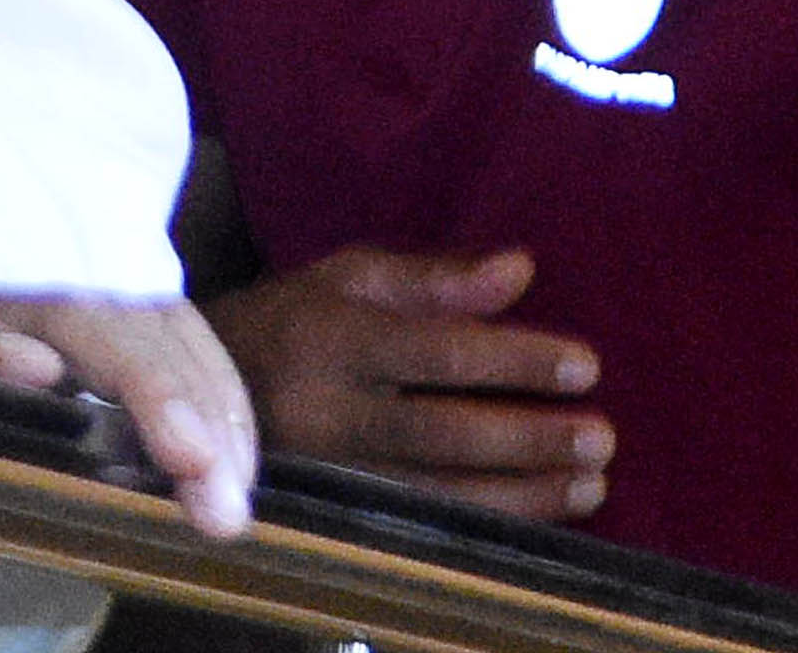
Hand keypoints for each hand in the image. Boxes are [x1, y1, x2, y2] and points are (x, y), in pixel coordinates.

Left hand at [0, 236, 255, 539]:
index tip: (33, 373)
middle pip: (66, 316)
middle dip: (142, 387)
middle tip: (201, 474)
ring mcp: (37, 300)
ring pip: (130, 321)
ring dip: (196, 397)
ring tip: (229, 494)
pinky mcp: (89, 316)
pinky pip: (164, 333)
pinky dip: (210, 389)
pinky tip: (236, 462)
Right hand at [207, 247, 603, 520]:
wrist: (195, 391)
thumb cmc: (289, 322)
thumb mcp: (345, 279)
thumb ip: (432, 278)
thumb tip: (521, 270)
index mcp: (330, 338)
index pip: (437, 351)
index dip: (516, 359)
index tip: (586, 365)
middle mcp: (327, 410)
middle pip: (443, 433)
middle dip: (531, 439)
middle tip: (602, 436)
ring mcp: (330, 472)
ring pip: (439, 494)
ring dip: (526, 495)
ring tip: (592, 484)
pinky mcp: (336, 514)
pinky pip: (423, 527)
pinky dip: (489, 526)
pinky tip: (541, 516)